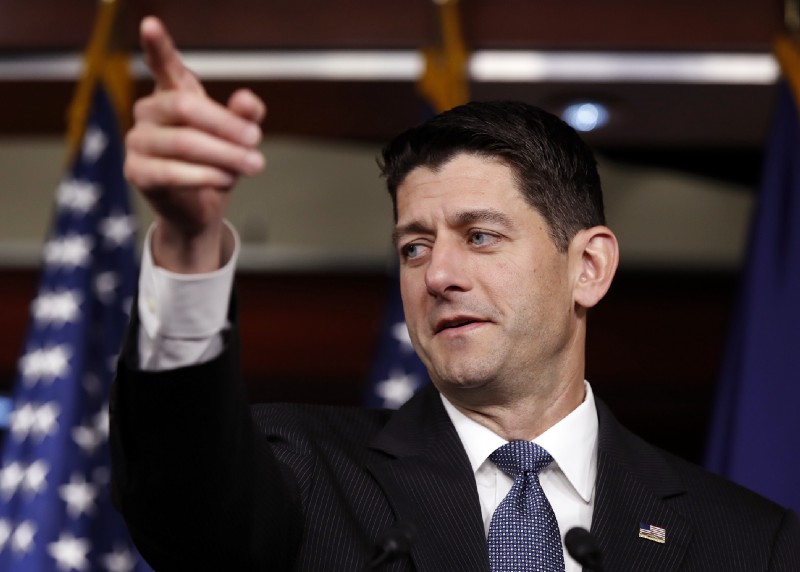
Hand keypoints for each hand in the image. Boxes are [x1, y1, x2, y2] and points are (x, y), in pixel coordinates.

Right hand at [124, 16, 265, 272]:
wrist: (199, 208)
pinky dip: (206, 176)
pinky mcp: (137, 172)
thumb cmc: (217, 163)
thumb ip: (246, 116)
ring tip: (253, 164)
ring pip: (183, 143)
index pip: (164, 65)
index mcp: (172, 94)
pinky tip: (227, 179)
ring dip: (224, 154)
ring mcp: (137, 141)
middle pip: (185, 108)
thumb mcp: (238, 137)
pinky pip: (172, 172)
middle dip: (226, 126)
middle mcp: (149, 112)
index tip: (151, 24)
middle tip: (257, 140)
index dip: (158, 46)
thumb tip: (247, 100)